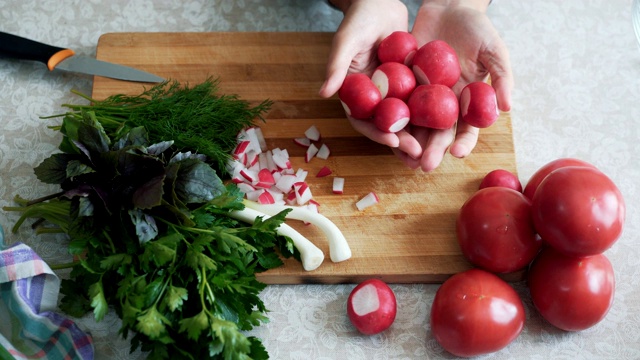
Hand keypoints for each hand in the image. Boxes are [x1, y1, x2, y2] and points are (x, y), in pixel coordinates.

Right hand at [320, 0, 423, 154]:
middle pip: (385, 126)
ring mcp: (391, 92)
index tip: (393, 141)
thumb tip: (323, 93)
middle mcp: (372, 97)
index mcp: (353, 93)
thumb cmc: (359, 19)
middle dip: (401, 141)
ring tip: (432, 151)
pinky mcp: (409, 84)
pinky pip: (420, 102)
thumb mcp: (346, 41)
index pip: (362, 120)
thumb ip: (336, 66)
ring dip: (417, 136)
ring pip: (405, 119)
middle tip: (419, 154)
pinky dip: (430, 115)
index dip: (376, 133)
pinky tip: (446, 125)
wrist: (381, 1)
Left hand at [403, 0, 512, 170]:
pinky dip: (391, 117)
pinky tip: (384, 131)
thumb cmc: (477, 28)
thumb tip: (507, 107)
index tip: (458, 154)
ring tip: (404, 158)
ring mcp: (423, 95)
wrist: (448, 6)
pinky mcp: (404, 84)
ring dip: (410, 142)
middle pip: (438, 132)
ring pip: (415, 124)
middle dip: (432, 150)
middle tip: (424, 166)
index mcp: (467, 101)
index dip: (464, 142)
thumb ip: (501, 77)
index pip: (467, 128)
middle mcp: (444, 103)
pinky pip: (396, 103)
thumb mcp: (494, 49)